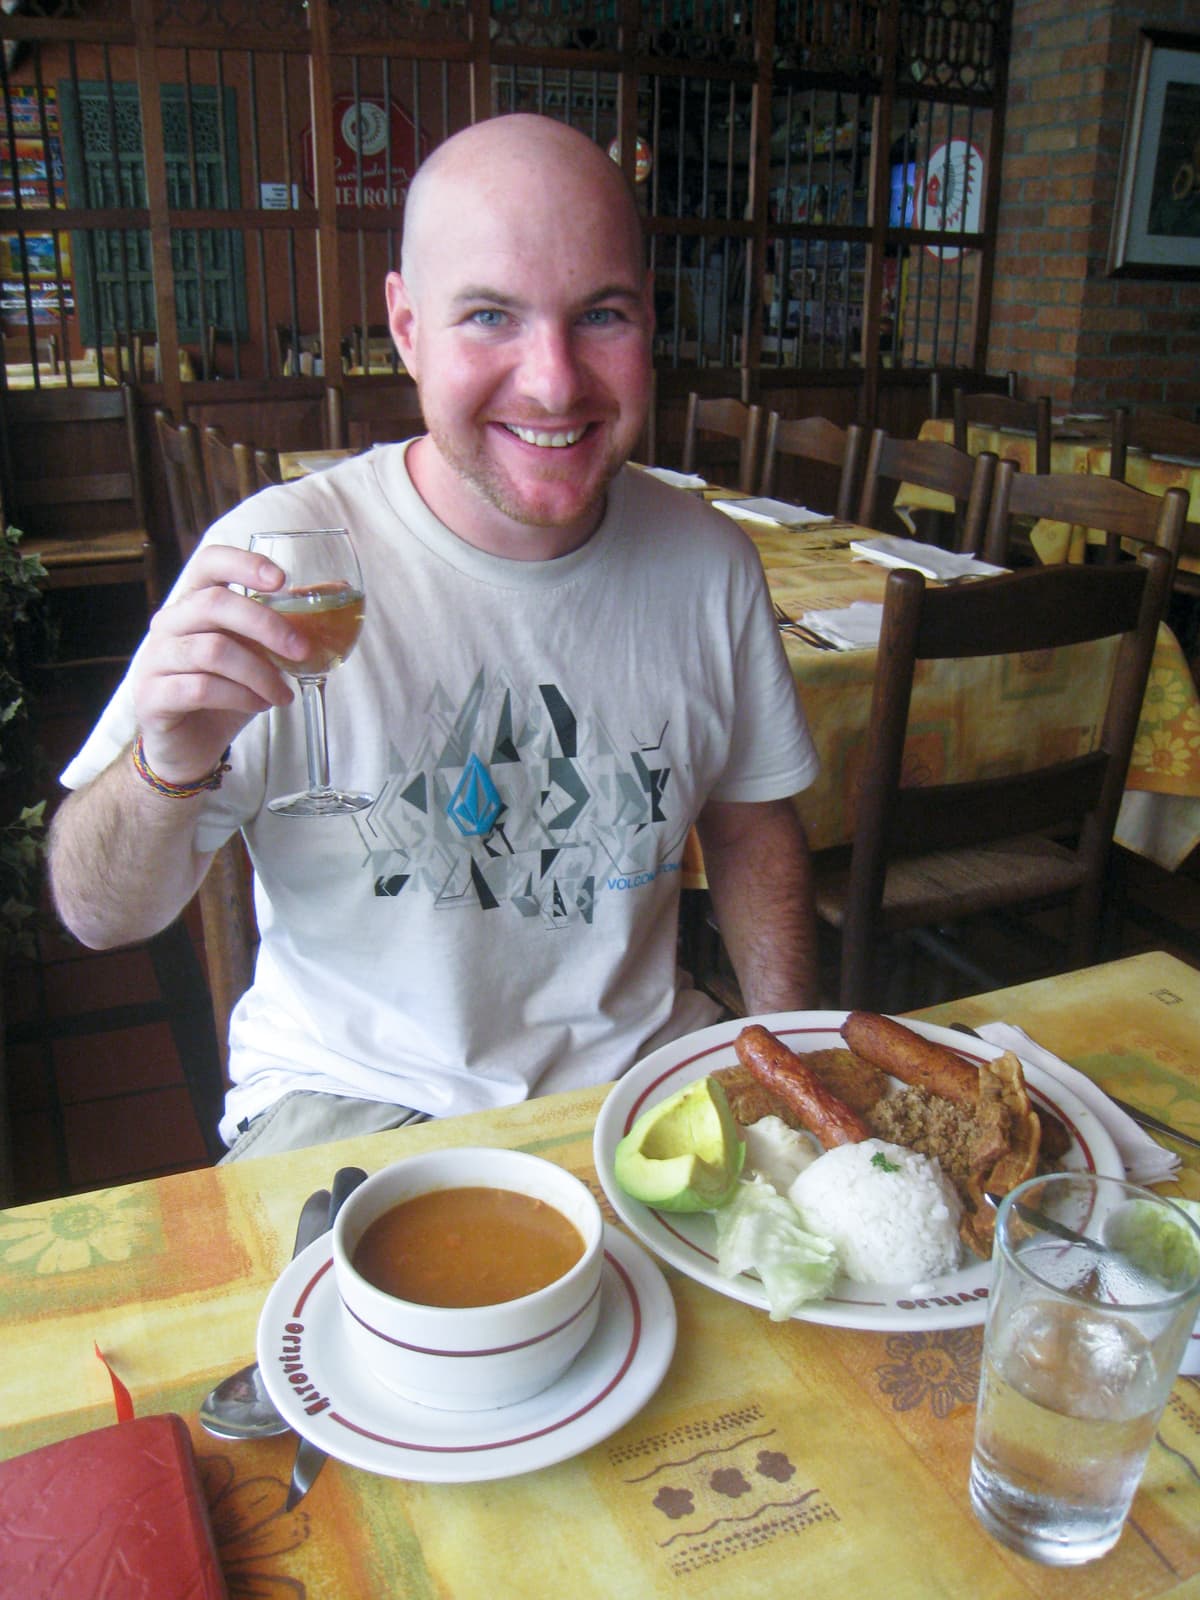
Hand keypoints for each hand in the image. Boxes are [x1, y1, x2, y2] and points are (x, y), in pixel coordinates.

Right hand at [132, 544, 309, 783]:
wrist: (189, 748)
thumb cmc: (226, 693)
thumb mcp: (257, 657)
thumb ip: (281, 629)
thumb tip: (334, 590)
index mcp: (193, 604)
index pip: (209, 563)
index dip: (244, 564)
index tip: (281, 580)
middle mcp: (168, 624)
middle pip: (214, 604)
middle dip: (266, 625)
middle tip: (301, 651)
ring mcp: (155, 659)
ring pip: (213, 650)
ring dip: (260, 673)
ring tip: (282, 695)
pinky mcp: (152, 696)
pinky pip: (201, 687)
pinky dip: (239, 697)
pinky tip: (258, 706)